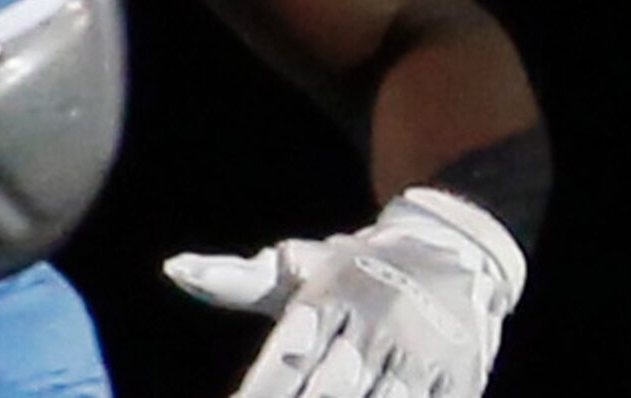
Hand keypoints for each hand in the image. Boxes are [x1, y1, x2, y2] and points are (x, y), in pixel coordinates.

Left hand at [166, 187, 526, 397]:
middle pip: (332, 387)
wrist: (456, 247)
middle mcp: (376, 323)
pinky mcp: (457, 379)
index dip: (260, 393)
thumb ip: (237, 279)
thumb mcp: (300, 267)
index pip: (287, 359)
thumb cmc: (355, 270)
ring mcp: (421, 353)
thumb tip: (173, 268)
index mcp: (331, 296)